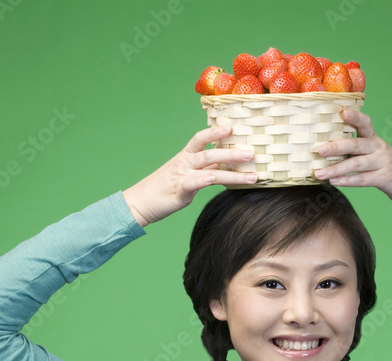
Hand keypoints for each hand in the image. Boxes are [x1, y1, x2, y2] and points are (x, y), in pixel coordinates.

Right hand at [122, 125, 257, 226]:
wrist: (139, 202)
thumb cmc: (165, 189)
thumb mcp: (187, 174)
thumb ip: (205, 168)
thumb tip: (226, 165)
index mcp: (185, 156)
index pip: (201, 139)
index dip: (216, 132)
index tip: (233, 127)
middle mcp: (184, 162)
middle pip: (210, 153)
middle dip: (233, 153)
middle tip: (252, 153)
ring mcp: (181, 176)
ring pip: (208, 169)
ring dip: (231, 171)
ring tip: (250, 175)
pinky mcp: (178, 191)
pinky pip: (192, 184)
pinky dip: (203, 180)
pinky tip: (214, 180)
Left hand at [313, 110, 391, 206]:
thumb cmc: (385, 166)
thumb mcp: (374, 152)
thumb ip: (355, 149)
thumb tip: (326, 149)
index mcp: (374, 138)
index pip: (365, 123)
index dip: (355, 117)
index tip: (343, 112)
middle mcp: (379, 148)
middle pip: (356, 145)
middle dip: (336, 147)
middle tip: (319, 150)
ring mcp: (382, 163)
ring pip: (356, 164)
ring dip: (336, 169)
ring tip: (319, 173)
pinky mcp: (384, 178)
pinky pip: (362, 179)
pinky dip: (347, 181)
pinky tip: (333, 182)